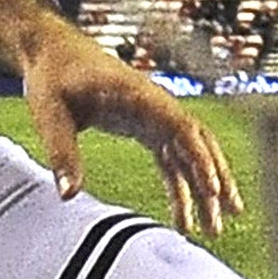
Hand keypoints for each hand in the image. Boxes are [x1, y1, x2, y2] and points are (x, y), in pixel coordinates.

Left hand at [19, 21, 242, 237]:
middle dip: (214, 177)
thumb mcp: (49, 112)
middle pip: (196, 141)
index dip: (199, 156)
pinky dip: (181, 186)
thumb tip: (68, 194)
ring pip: (190, 153)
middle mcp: (153, 103)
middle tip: (228, 214)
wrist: (51, 51)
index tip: (211, 188)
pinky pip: (171, 158)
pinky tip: (185, 217)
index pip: (179, 125)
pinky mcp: (145, 125)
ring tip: (214, 227)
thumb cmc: (52, 76)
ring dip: (204, 187)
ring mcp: (152, 114)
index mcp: (136, 94)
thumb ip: (62, 152)